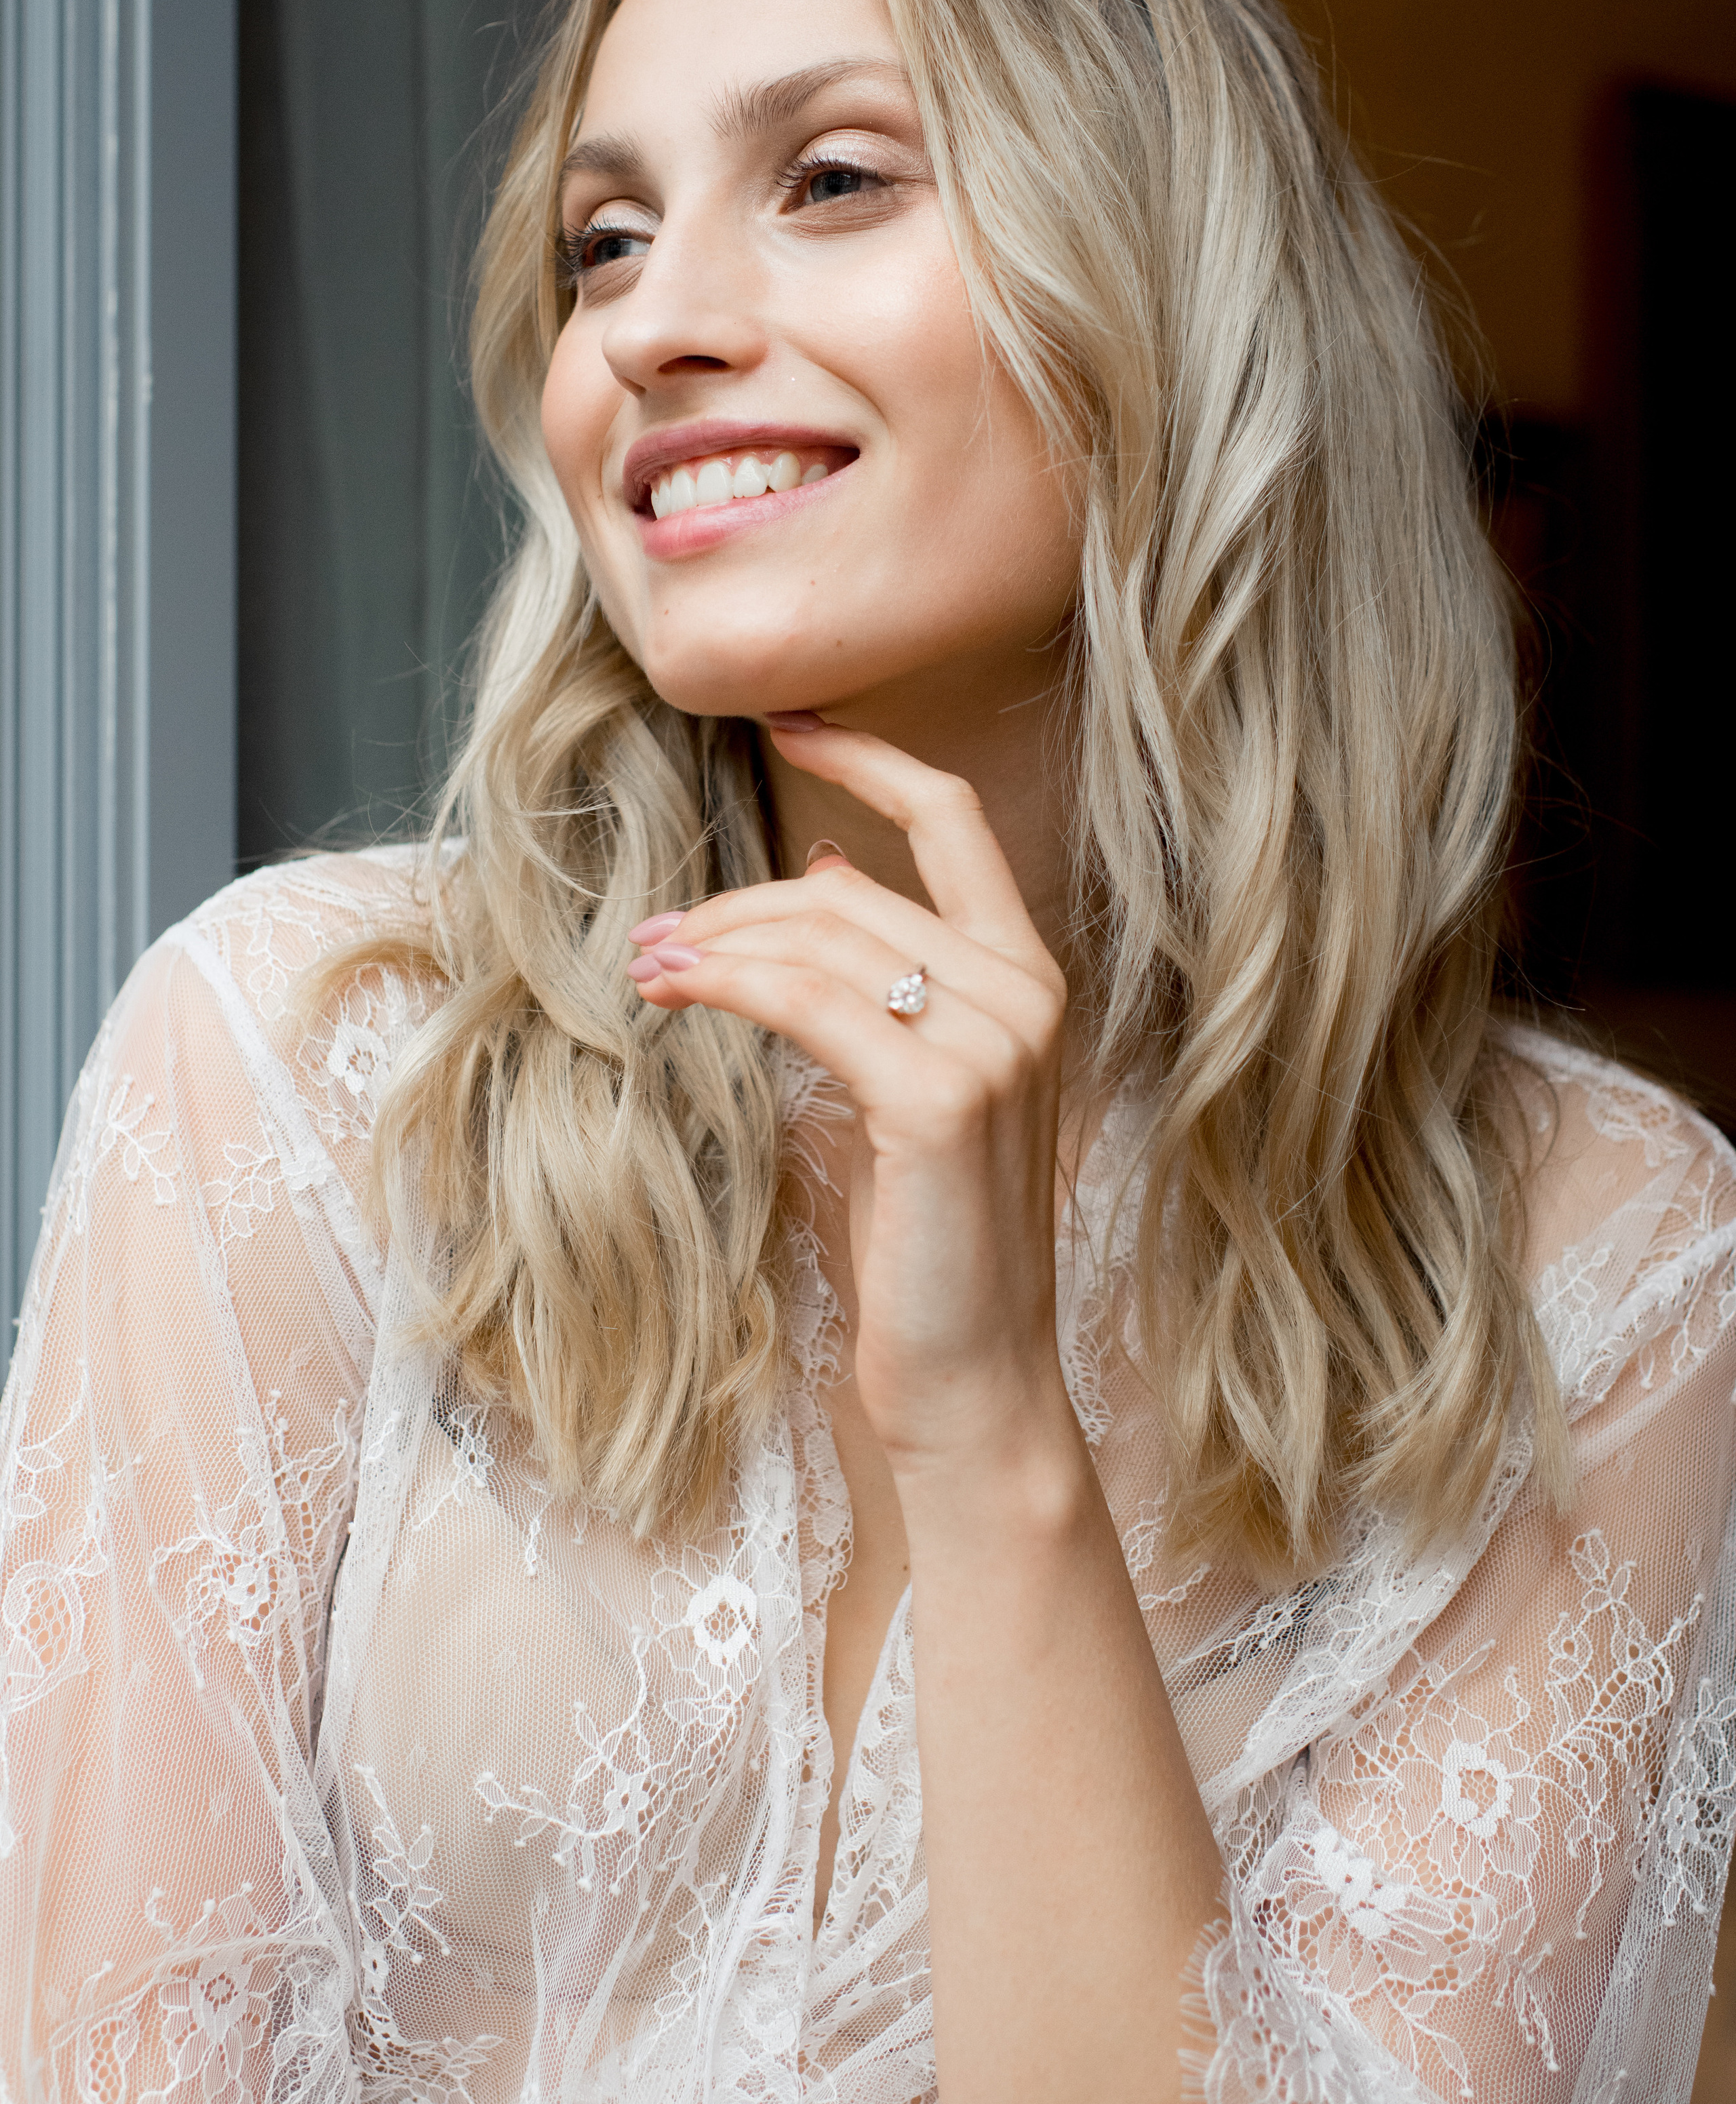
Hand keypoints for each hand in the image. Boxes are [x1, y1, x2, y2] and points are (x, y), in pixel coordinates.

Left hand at [626, 719, 1074, 1484]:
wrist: (970, 1381)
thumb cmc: (925, 1247)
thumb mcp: (902, 1088)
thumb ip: (878, 979)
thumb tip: (822, 867)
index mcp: (1027, 978)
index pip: (952, 817)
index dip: (866, 760)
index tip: (784, 722)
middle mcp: (1026, 995)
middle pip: (851, 884)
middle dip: (735, 901)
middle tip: (651, 939)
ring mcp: (995, 1044)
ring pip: (823, 933)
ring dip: (714, 942)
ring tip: (642, 968)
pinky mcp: (941, 1099)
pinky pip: (811, 1000)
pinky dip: (730, 986)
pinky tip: (674, 994)